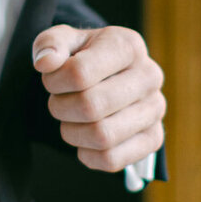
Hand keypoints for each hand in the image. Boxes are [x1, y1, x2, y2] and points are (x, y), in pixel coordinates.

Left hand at [33, 26, 164, 172]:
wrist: (114, 78)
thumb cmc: (85, 57)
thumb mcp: (65, 41)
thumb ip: (49, 43)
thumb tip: (46, 62)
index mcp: (128, 46)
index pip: (79, 73)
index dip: (53, 82)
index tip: (51, 79)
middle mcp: (149, 76)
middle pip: (90, 106)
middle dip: (61, 108)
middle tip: (60, 102)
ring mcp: (155, 109)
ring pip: (101, 136)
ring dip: (72, 132)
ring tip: (71, 120)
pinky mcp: (153, 138)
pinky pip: (112, 160)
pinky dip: (88, 155)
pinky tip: (85, 139)